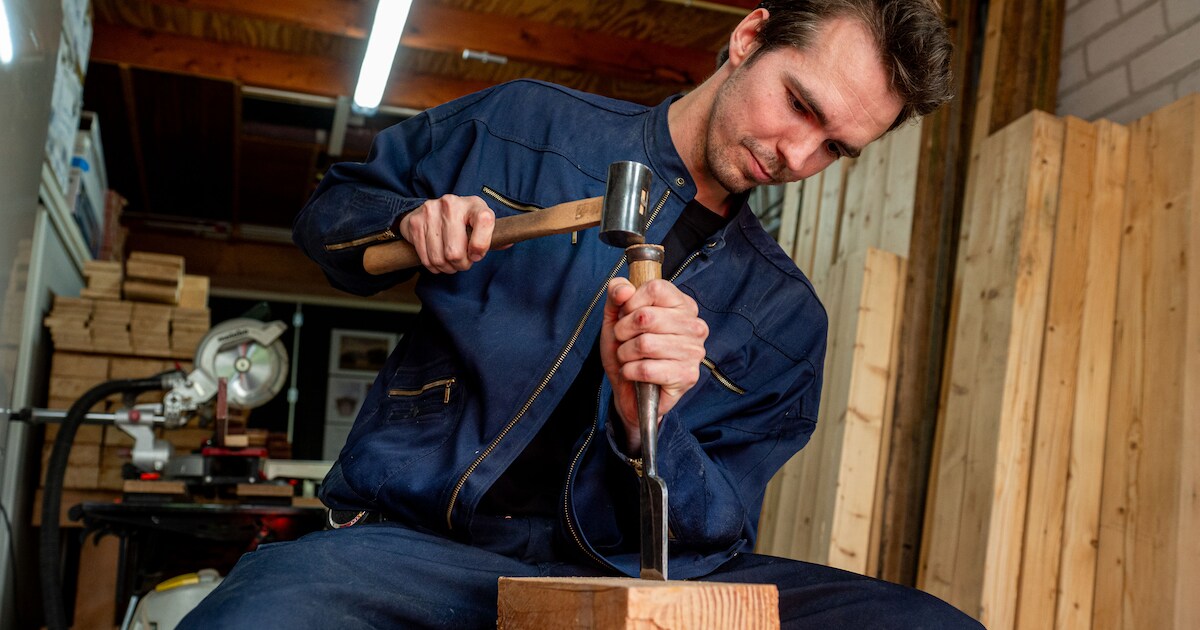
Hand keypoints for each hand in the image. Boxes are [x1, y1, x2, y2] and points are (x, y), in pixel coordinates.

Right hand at [398, 194, 495, 273]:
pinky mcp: (416, 222)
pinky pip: (425, 257)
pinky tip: (438, 261)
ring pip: (439, 258)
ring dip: (446, 267)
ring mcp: (431, 211)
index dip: (481, 246)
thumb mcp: (481, 224)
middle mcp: (451, 204)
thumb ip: (495, 237)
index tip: (477, 255)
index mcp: (474, 204)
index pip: (485, 221)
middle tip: (462, 263)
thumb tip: (508, 242)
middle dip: (461, 264)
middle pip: (456, 252)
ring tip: (450, 262)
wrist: (432, 210)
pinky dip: (433, 266)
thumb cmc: (464, 222)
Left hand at [600, 277, 707, 455]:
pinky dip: (630, 372)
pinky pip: (647, 369)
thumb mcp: (615, 318)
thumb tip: (624, 289)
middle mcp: (694, 326)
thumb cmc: (628, 351)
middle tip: (624, 341)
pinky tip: (634, 373)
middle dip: (623, 331)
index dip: (631, 302)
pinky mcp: (687, 376)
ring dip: (625, 353)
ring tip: (629, 358)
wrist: (630, 392)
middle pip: (646, 316)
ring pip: (644, 344)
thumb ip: (616, 295)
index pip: (655, 288)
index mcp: (682, 305)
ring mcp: (694, 351)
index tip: (626, 317)